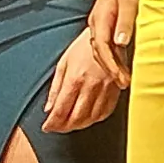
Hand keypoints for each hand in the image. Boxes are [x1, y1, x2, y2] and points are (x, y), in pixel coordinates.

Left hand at [41, 16, 125, 131]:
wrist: (108, 35)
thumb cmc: (84, 47)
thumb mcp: (63, 63)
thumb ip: (55, 88)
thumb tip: (48, 108)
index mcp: (75, 78)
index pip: (61, 109)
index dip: (52, 123)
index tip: (47, 127)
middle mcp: (91, 86)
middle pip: (76, 117)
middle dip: (64, 127)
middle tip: (57, 128)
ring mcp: (106, 88)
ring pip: (91, 118)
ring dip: (79, 125)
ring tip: (71, 125)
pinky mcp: (116, 89)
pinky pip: (106, 112)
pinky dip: (95, 119)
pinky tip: (88, 118)